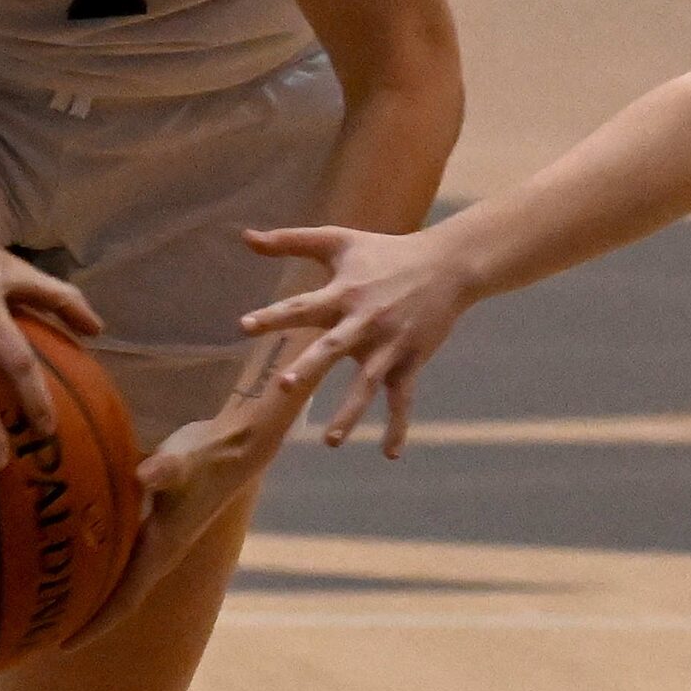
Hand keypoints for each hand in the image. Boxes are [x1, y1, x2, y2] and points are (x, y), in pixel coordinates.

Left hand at [72, 335, 309, 640]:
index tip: (63, 647)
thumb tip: (145, 474)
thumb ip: (165, 469)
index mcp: (160, 551)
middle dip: (82, 615)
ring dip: (87, 587)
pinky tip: (65, 545)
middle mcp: (156, 552)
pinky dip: (93, 553)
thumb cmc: (207, 457)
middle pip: (114, 596)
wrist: (232, 445)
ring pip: (114, 573)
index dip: (94, 626)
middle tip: (41, 627)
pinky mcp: (150, 517)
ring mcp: (154, 537)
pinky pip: (116, 547)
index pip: (124, 601)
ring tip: (49, 597)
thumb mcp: (184, 463)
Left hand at [234, 223, 475, 456]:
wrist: (446, 266)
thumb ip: (290, 240)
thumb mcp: (338, 240)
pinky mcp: (410, 361)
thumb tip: (245, 236)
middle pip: (333, 348)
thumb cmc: (385, 252)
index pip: (302, 306)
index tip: (244, 326)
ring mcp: (389, 345)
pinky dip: (398, 425)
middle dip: (310, 367)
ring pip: (367, 384)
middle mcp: (364, 322)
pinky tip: (390, 454)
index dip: (274, 316)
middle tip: (285, 386)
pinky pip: (402, 398)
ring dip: (350, 412)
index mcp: (343, 293)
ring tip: (330, 441)